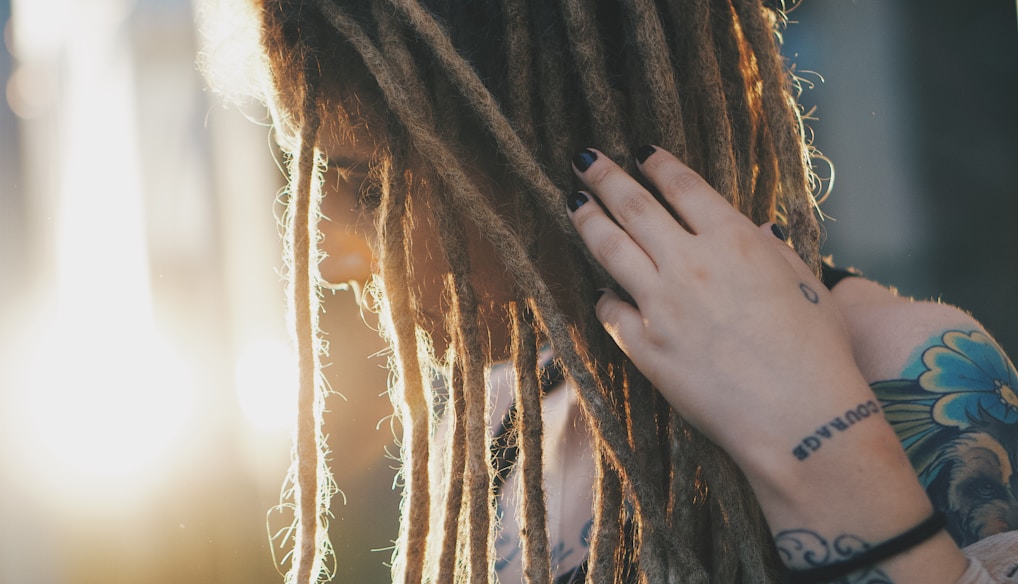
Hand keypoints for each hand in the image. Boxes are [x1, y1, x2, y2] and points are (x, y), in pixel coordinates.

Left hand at [566, 147, 967, 582]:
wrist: (799, 415)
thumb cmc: (817, 351)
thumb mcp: (805, 283)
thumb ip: (772, 250)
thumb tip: (757, 227)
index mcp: (733, 239)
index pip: (682, 186)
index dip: (657, 164)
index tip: (640, 151)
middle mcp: (689, 262)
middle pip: (634, 206)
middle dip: (605, 176)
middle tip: (584, 159)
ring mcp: (661, 303)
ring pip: (610, 248)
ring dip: (587, 221)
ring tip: (573, 203)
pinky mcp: (644, 345)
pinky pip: (611, 311)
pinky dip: (604, 297)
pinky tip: (601, 291)